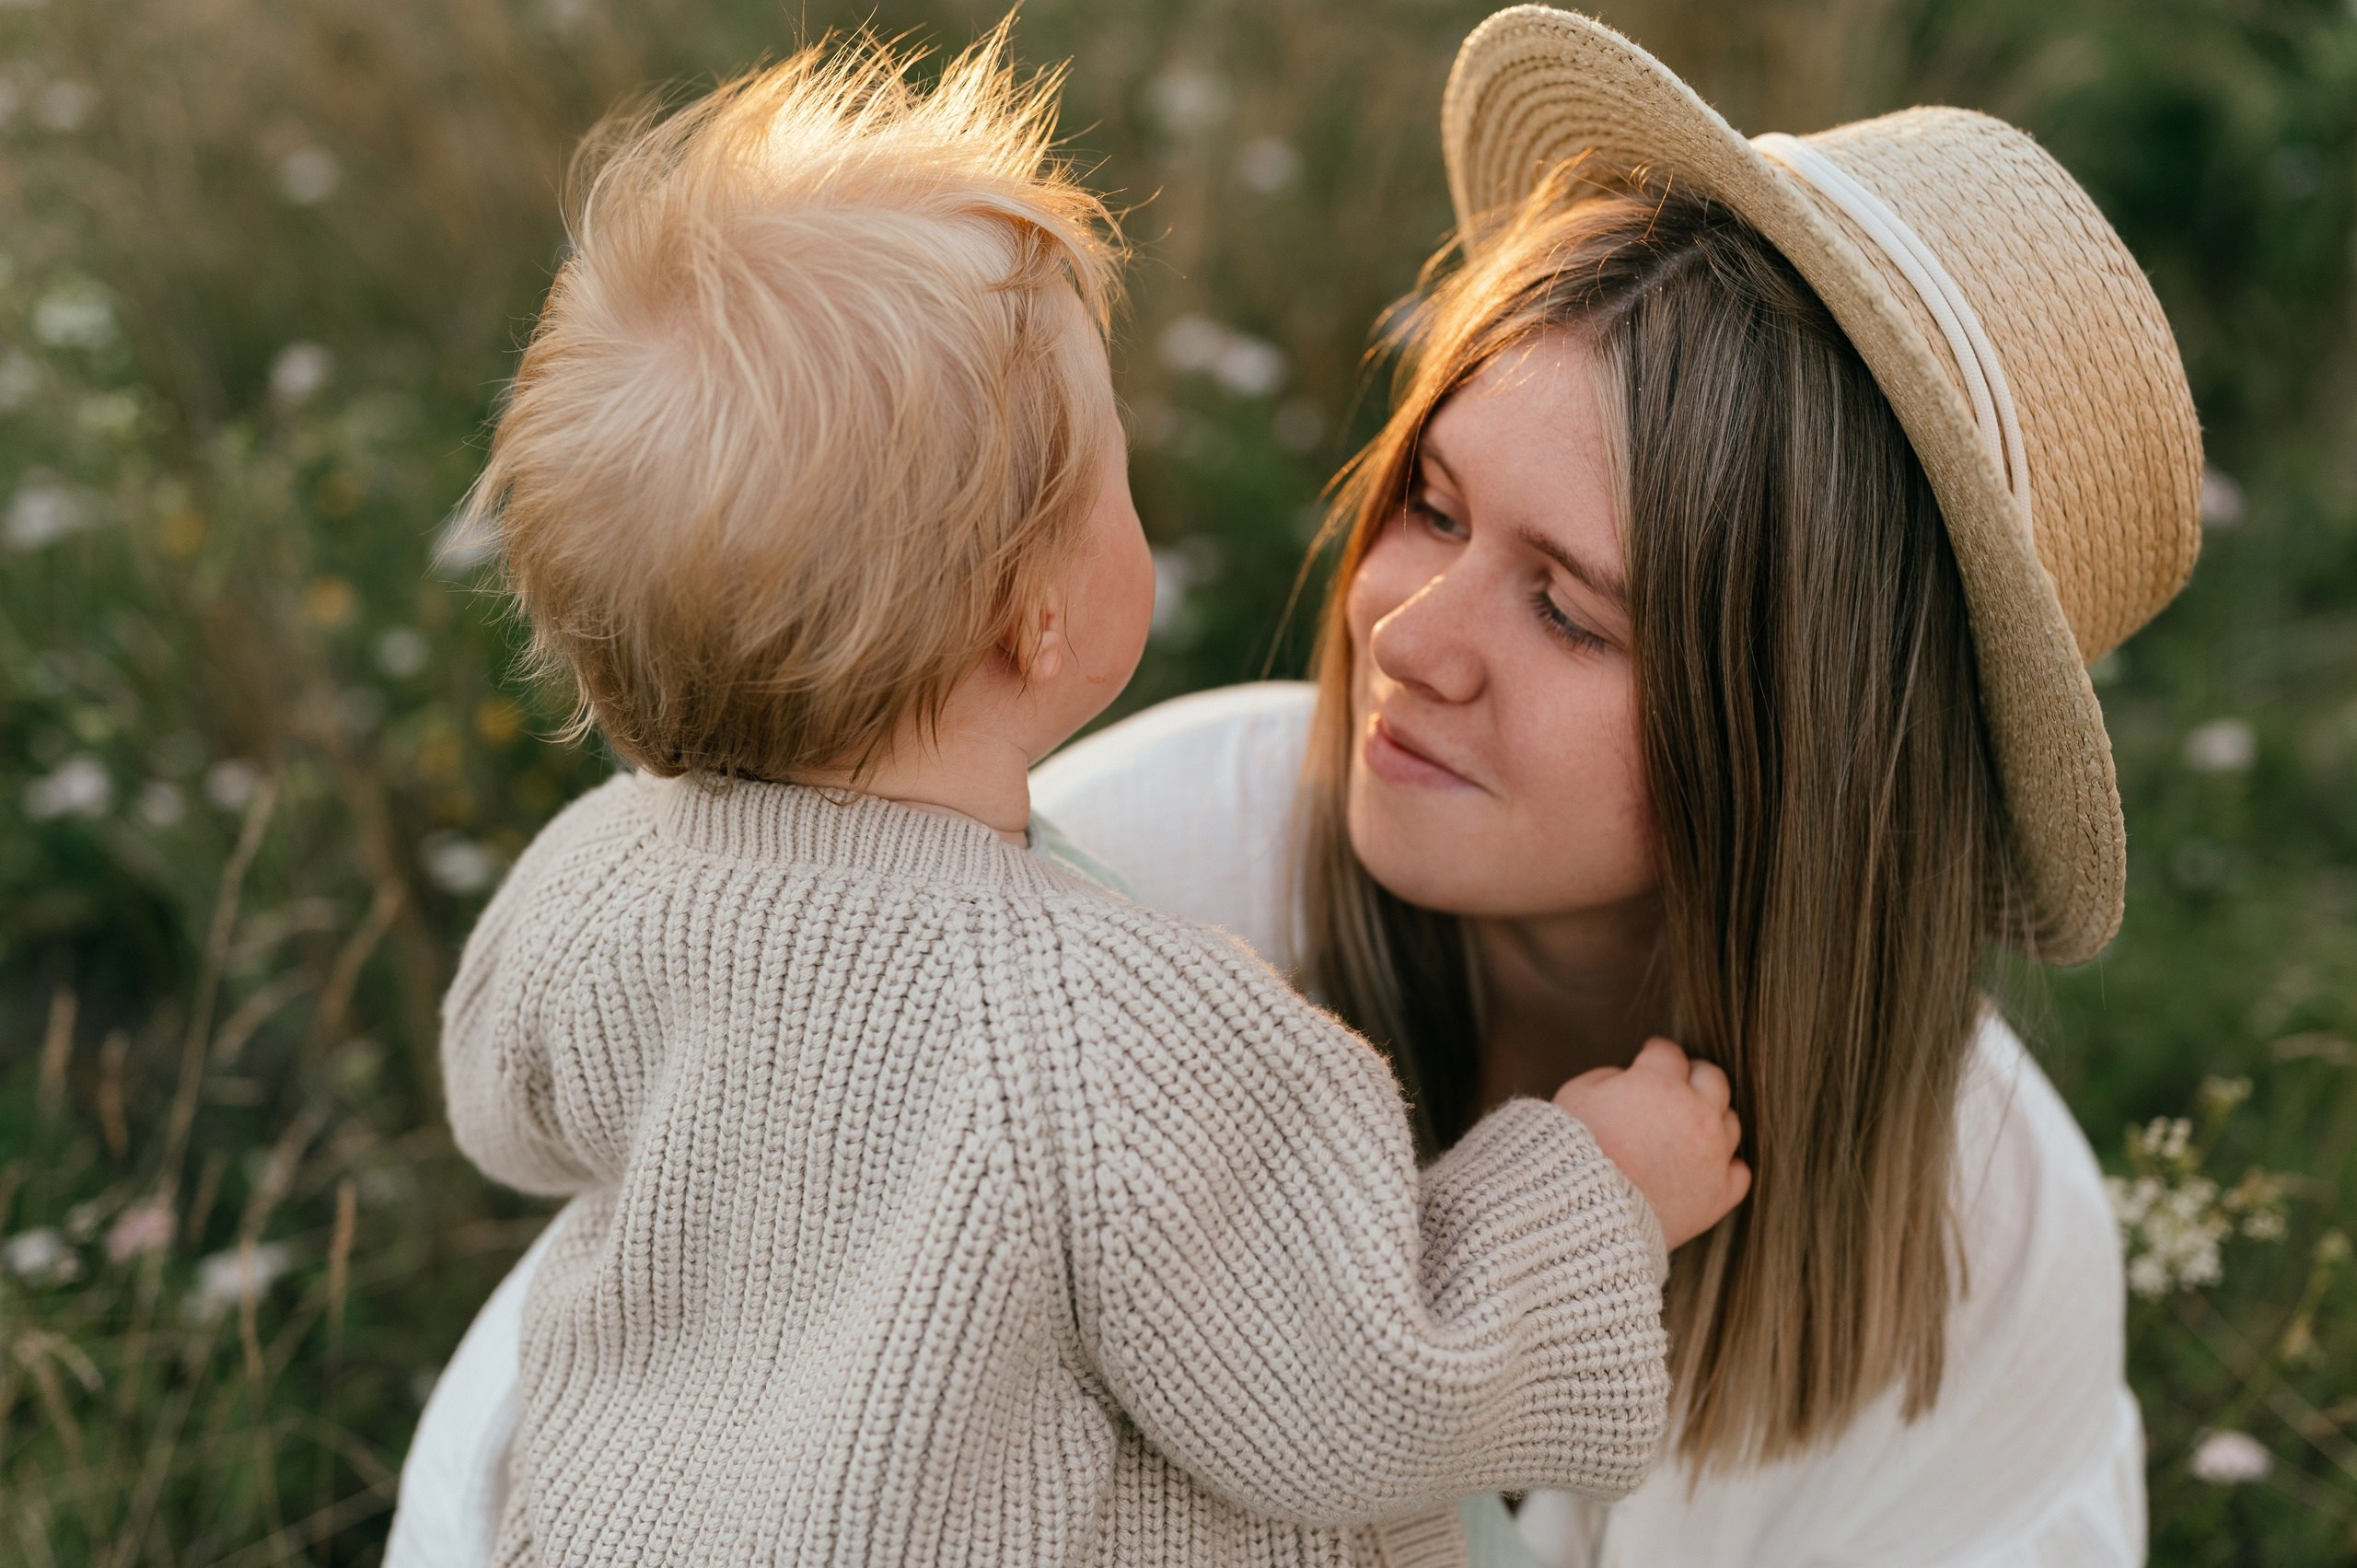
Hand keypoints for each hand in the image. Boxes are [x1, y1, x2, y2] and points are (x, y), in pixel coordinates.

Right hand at [1553, 1037, 1749, 1250]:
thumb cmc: (1572, 1151)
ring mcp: (1712, 1155)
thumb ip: (1611, 1077)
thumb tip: (1630, 1080)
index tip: (1647, 1060)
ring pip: (1730, 1122)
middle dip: (1692, 1077)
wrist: (1583, 1212)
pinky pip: (1739, 1171)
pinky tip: (1704, 1166)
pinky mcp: (1719, 1194)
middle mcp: (1695, 1113)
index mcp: (1659, 1083)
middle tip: (1675, 1088)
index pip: (1668, 1053)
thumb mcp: (1577, 1093)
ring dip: (1711, 1120)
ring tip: (1686, 1131)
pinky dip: (1725, 1166)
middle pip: (1713, 1078)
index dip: (1654, 1055)